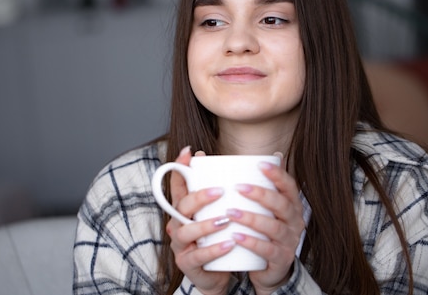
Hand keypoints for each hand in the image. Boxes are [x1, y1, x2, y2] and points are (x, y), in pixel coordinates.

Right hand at [166, 147, 233, 294]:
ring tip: (225, 219)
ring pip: (186, 232)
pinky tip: (228, 244)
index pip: (179, 185)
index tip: (189, 152)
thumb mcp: (218, 214)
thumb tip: (249, 163)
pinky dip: (213, 250)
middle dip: (198, 196)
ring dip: (205, 224)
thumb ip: (227, 192)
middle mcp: (178, 224)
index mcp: (185, 209)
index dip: (180, 168)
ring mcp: (181, 245)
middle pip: (181, 206)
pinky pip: (198, 257)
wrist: (216, 274)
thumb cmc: (218, 238)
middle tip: (219, 190)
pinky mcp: (188, 264)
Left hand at [226, 156, 304, 294]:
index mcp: (292, 205)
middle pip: (281, 205)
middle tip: (238, 187)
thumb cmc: (265, 231)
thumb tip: (269, 155)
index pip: (289, 186)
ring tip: (230, 212)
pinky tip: (236, 237)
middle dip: (260, 194)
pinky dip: (252, 242)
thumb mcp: (266, 209)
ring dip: (251, 219)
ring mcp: (289, 241)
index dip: (277, 175)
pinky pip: (267, 250)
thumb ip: (263, 185)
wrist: (271, 268)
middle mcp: (295, 222)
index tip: (259, 163)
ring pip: (273, 227)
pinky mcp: (281, 259)